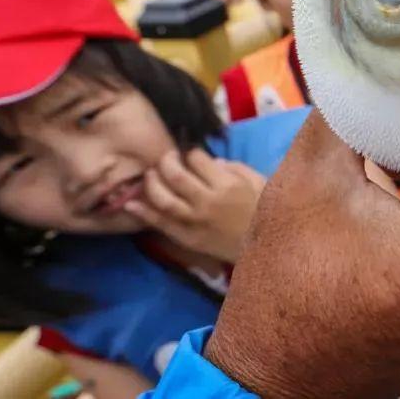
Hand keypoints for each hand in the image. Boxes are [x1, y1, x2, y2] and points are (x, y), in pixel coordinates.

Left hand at [124, 149, 265, 263]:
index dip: (190, 151)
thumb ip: (234, 168)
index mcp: (226, 184)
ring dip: (152, 183)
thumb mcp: (257, 181)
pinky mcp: (188, 239)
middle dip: (166, 161)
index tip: (189, 152)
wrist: (268, 248)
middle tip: (166, 157)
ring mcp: (195, 222)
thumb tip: (211, 162)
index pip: (196, 159)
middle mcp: (207, 201)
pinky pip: (162, 225)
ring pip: (164, 199)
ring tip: (149, 175)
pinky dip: (144, 214)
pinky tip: (131, 205)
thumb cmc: (266, 211)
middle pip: (175, 176)